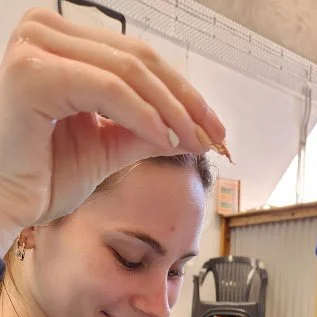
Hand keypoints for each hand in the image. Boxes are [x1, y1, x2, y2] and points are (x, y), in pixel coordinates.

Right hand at [0, 8, 224, 247]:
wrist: (6, 203)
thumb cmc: (41, 177)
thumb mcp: (107, 147)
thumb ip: (146, 129)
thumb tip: (195, 130)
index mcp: (60, 42)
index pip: (136, 57)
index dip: (182, 92)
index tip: (213, 126)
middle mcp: (44, 32)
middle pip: (137, 58)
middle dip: (184, 100)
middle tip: (215, 134)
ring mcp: (36, 47)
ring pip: (128, 71)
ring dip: (170, 110)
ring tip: (193, 141)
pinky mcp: (34, 72)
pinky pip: (108, 89)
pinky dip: (143, 115)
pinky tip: (165, 139)